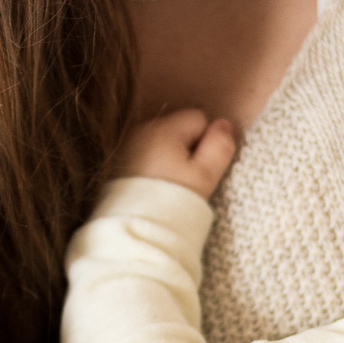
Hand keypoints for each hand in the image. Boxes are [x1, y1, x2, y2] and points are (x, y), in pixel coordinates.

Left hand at [117, 109, 235, 198]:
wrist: (134, 224)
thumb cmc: (173, 198)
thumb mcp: (205, 175)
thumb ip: (219, 146)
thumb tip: (224, 124)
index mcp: (164, 128)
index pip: (199, 118)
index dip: (207, 142)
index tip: (199, 167)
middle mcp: (142, 128)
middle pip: (179, 127)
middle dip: (187, 147)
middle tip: (185, 177)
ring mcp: (127, 142)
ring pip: (163, 140)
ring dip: (170, 155)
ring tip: (168, 182)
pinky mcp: (119, 157)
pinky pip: (146, 151)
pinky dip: (153, 163)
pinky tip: (153, 183)